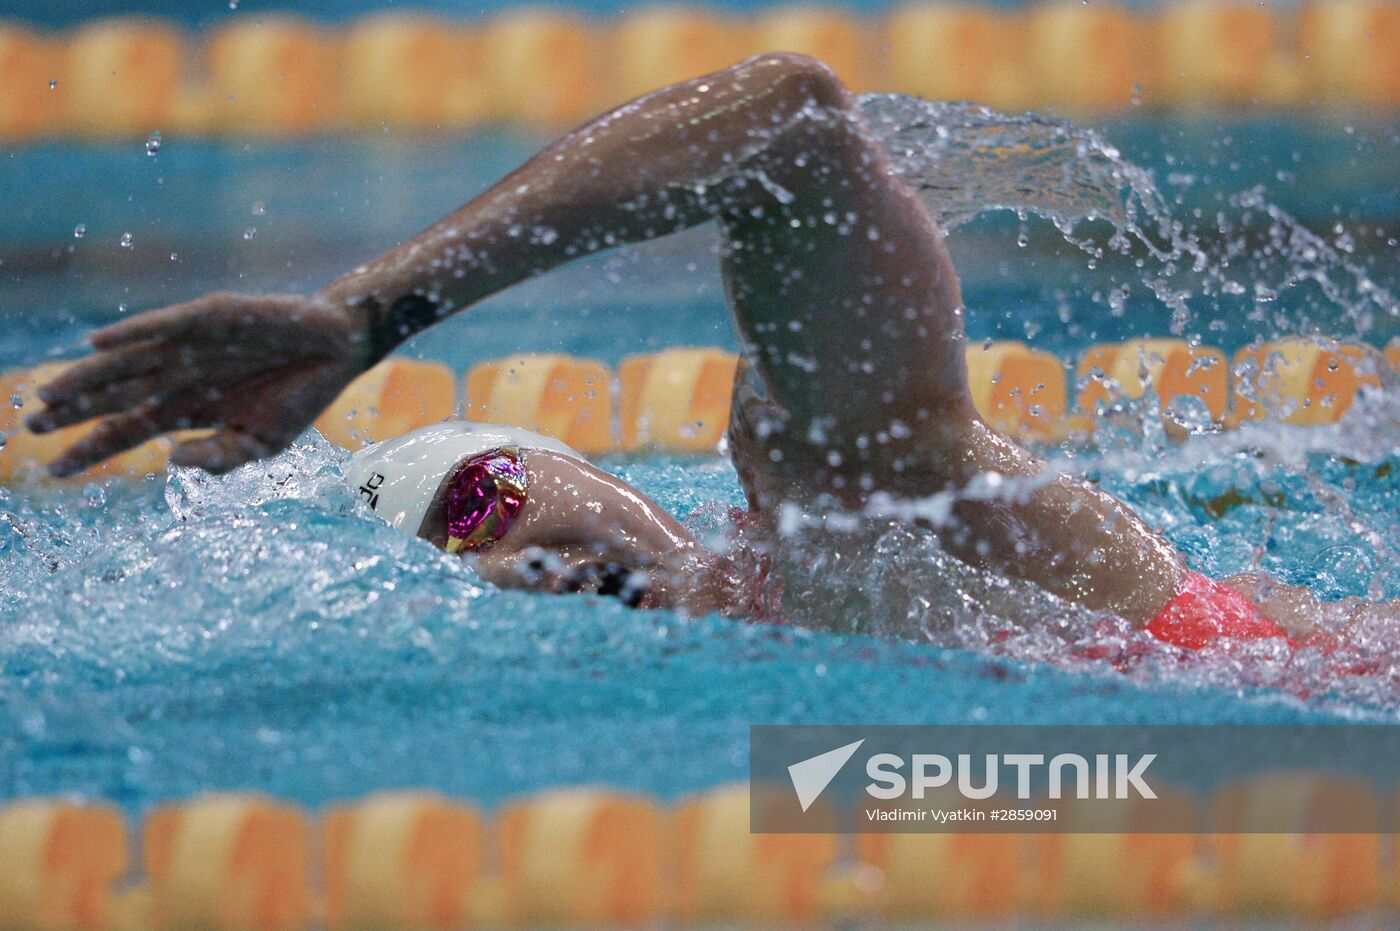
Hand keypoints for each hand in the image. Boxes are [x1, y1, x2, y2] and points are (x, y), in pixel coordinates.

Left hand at [27, 292, 369, 475]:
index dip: (90, 450)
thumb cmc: (300, 396)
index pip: (126, 431)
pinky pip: (163, 327)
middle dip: (72, 412)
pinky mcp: (210, 318)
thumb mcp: (263, 444)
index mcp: (187, 410)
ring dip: (87, 378)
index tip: (55, 471)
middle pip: (113, 397)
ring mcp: (190, 347)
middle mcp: (178, 377)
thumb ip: (219, 459)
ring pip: (127, 363)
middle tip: (32, 426)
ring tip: (49, 394)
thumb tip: (170, 460)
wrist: (339, 349)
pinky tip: (98, 344)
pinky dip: (131, 334)